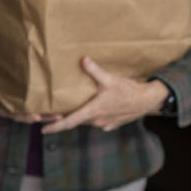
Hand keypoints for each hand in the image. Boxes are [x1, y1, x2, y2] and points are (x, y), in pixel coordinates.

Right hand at [0, 88, 59, 123]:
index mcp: (5, 111)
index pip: (18, 115)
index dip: (27, 117)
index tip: (37, 118)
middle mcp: (14, 111)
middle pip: (32, 115)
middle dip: (45, 117)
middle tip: (59, 117)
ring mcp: (18, 107)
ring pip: (36, 111)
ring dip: (48, 113)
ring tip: (62, 113)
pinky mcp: (22, 102)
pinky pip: (35, 105)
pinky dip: (45, 107)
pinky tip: (57, 102)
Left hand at [42, 56, 168, 132]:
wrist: (148, 100)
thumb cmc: (129, 91)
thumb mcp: (110, 79)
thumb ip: (94, 71)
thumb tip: (83, 59)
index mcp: (93, 112)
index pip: (69, 122)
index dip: (55, 127)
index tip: (42, 130)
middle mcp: (97, 121)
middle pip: (76, 121)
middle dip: (64, 119)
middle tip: (51, 115)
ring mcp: (105, 125)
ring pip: (86, 121)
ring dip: (79, 116)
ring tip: (70, 109)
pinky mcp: (112, 124)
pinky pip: (97, 121)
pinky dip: (91, 116)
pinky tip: (90, 108)